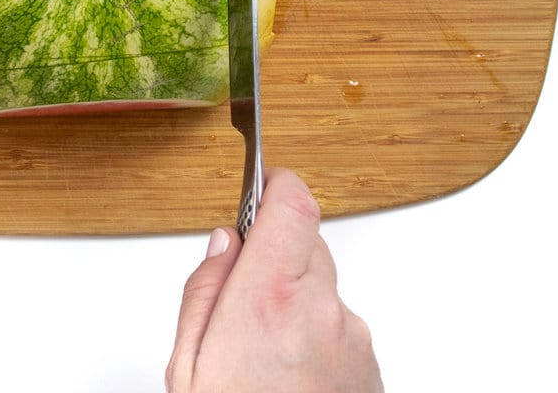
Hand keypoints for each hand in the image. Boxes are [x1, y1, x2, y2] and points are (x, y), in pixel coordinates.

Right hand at [166, 168, 382, 392]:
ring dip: (296, 301)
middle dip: (275, 256)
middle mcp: (320, 312)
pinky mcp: (370, 367)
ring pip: (322, 288)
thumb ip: (203, 292)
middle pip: (305, 244)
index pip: (292, 205)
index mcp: (268, 300)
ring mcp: (352, 339)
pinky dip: (316, 336)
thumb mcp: (187, 366)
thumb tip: (224, 246)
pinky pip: (340, 326)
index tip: (262, 184)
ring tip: (267, 353)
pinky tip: (292, 373)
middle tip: (244, 298)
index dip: (277, 184)